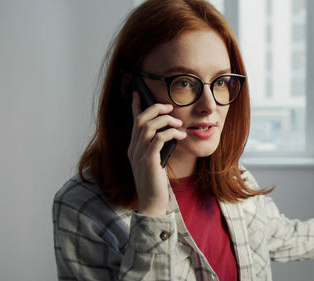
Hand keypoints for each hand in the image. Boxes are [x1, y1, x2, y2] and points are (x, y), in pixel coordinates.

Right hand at [128, 91, 185, 216]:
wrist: (152, 203)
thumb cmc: (155, 183)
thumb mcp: (154, 162)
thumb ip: (156, 148)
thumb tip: (167, 134)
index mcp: (133, 148)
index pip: (133, 123)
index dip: (135, 107)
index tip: (137, 93)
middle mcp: (133, 149)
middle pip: (140, 120)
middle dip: (155, 109)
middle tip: (170, 108)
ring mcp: (140, 155)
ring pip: (149, 127)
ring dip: (166, 121)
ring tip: (179, 124)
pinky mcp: (149, 161)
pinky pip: (159, 139)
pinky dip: (171, 133)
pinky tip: (180, 135)